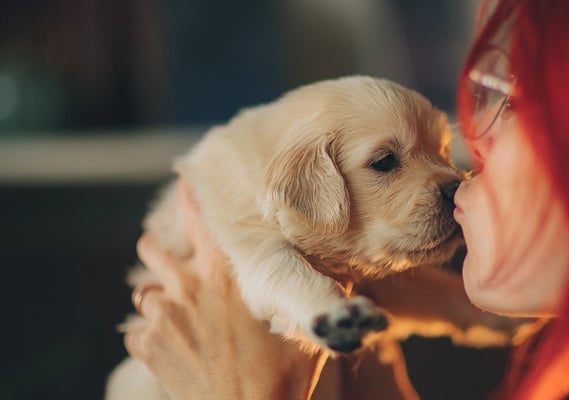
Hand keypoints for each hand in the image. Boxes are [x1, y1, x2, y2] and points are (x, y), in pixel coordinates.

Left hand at [122, 179, 325, 399]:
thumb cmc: (281, 373)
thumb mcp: (303, 327)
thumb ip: (314, 295)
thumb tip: (345, 276)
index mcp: (224, 274)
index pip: (199, 218)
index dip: (190, 195)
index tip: (185, 181)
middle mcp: (187, 286)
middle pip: (153, 248)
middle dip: (158, 248)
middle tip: (169, 255)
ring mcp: (163, 317)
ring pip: (143, 292)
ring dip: (157, 297)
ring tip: (173, 309)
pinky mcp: (149, 348)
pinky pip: (138, 333)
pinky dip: (151, 337)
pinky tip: (171, 346)